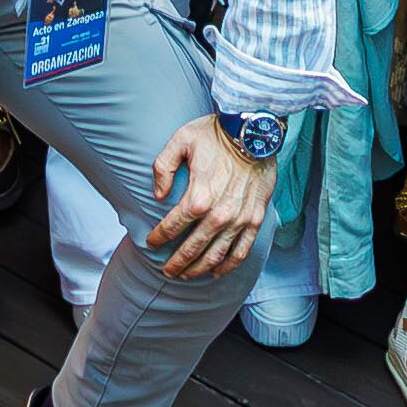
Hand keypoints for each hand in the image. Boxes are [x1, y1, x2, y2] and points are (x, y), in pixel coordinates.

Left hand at [146, 119, 273, 278]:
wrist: (254, 131)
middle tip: (166, 271)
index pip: (171, 227)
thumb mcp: (180, 140)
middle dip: (176, 263)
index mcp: (197, 197)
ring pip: (216, 255)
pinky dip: (228, 265)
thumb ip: (162, 168)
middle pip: (192, 249)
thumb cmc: (217, 133)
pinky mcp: (255, 218)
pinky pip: (242, 250)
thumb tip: (158, 195)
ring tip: (187, 275)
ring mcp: (239, 219)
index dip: (158, 237)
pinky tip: (217, 271)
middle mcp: (218, 214)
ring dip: (199, 269)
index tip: (151, 242)